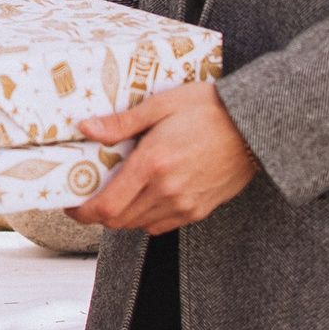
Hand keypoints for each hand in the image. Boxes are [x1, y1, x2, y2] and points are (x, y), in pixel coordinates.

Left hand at [66, 83, 258, 235]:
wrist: (255, 125)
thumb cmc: (211, 109)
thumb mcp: (160, 105)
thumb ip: (121, 123)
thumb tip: (88, 129)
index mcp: (153, 165)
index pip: (107, 206)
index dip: (83, 212)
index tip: (72, 205)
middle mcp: (168, 191)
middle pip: (120, 221)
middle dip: (99, 213)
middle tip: (90, 195)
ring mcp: (186, 204)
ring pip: (140, 224)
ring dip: (123, 214)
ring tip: (119, 190)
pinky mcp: (201, 210)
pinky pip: (163, 224)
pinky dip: (147, 216)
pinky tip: (147, 194)